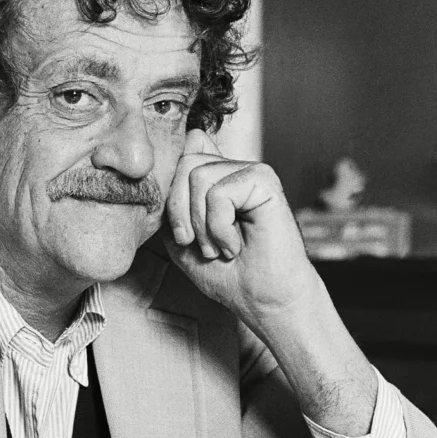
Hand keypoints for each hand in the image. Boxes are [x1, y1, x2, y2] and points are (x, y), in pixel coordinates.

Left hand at [164, 129, 318, 342]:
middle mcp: (235, 170)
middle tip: (201, 245)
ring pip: (197, 177)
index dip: (171, 200)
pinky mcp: (265, 181)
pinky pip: (218, 193)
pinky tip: (236, 245)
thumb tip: (193, 136)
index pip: (180, 158)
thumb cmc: (229, 275)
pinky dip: (219, 228)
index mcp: (218, 178)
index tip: (183, 237)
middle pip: (184, 164)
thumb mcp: (183, 237)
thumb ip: (177, 196)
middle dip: (181, 214)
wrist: (264, 302)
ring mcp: (251, 172)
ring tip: (221, 247)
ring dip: (202, 226)